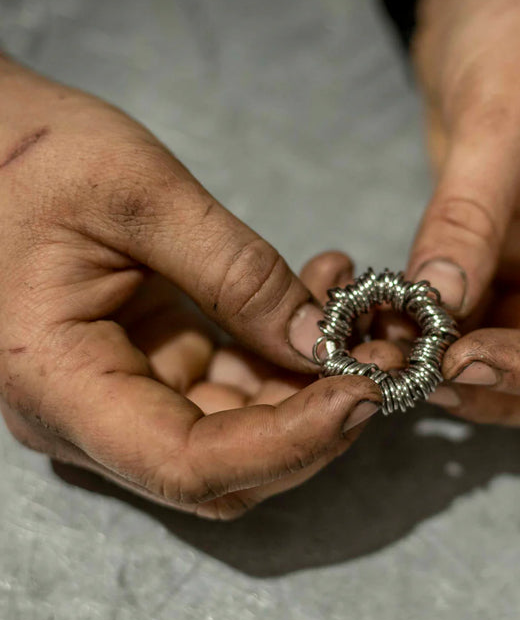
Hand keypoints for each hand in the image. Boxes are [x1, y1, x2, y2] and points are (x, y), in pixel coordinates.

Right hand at [0, 57, 385, 517]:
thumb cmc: (27, 153)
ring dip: (309, 384)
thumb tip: (319, 344)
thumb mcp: (140, 197)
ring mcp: (124, 391)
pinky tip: (322, 299)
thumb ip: (235, 274)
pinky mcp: (152, 363)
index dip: (288, 445)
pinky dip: (283, 353)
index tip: (363, 396)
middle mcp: (93, 412)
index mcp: (61, 385)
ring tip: (361, 316)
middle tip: (383, 359)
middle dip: (315, 421)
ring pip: (238, 428)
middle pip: (225, 464)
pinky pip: (231, 383)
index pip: (188, 465)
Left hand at [405, 0, 519, 424]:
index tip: (463, 367)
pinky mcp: (501, 255)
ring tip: (396, 363)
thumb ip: (468, 211)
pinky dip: (441, 338)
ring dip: (463, 372)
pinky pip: (478, 319)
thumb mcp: (500, 110)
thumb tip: (438, 302)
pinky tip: (395, 333)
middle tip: (420, 382)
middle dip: (501, 386)